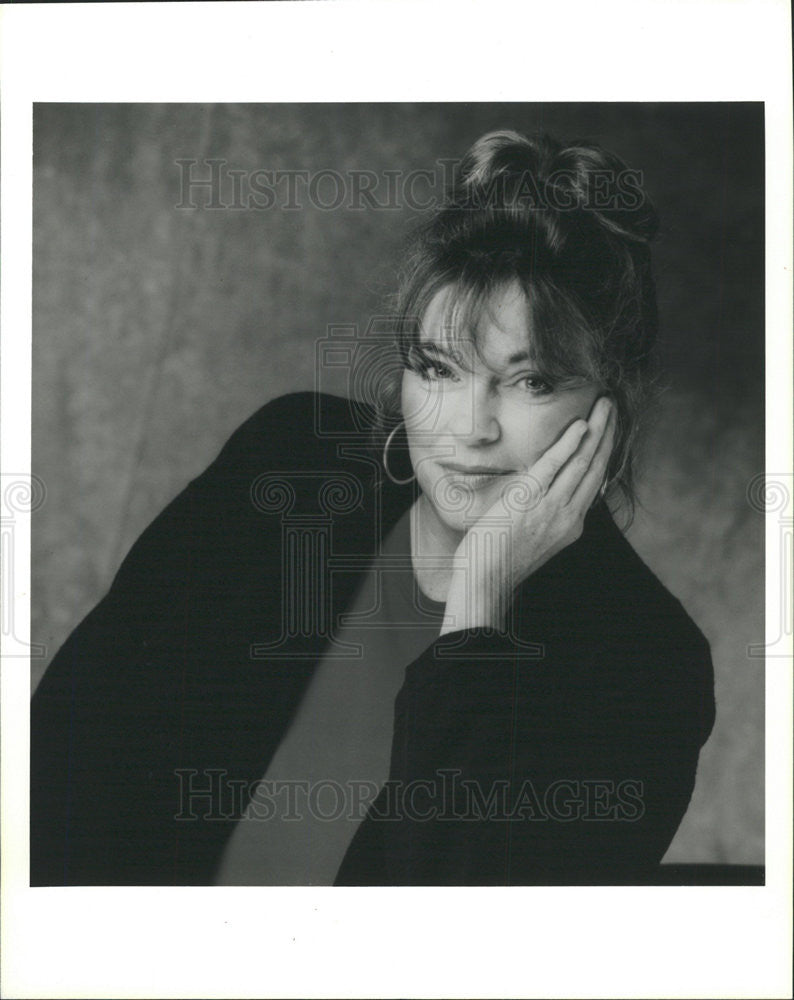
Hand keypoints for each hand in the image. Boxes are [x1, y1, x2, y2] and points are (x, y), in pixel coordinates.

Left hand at [440, 396, 616, 635]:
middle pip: (595, 467)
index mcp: (570, 524)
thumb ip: (543, 514)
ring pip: (582, 462)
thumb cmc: (498, 561)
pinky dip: (570, 444)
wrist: (485, 582)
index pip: (594, 481)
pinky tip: (581, 425)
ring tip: (604, 404)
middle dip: (607, 434)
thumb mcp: (532, 537)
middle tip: (611, 406)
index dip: (603, 452)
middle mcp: (568, 515)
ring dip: (596, 430)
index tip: (607, 431)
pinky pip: (555, 466)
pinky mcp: (529, 499)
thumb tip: (540, 491)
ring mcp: (551, 507)